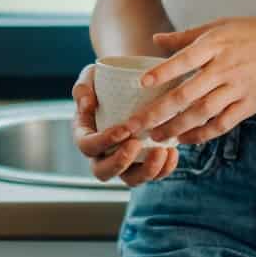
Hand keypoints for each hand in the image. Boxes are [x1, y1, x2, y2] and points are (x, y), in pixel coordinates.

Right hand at [70, 66, 176, 187]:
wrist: (132, 83)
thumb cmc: (107, 80)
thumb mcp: (91, 76)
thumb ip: (83, 86)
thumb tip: (86, 104)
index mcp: (84, 134)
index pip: (87, 146)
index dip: (103, 142)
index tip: (124, 130)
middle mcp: (101, 154)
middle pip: (104, 172)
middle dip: (120, 162)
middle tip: (137, 144)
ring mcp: (124, 162)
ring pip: (131, 180)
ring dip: (147, 170)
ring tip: (163, 152)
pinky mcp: (144, 163)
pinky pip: (153, 175)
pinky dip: (164, 168)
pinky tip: (173, 152)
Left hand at [129, 19, 255, 144]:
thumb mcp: (222, 25)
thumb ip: (187, 36)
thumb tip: (155, 40)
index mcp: (215, 44)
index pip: (183, 60)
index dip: (162, 73)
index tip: (140, 84)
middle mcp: (224, 68)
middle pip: (186, 94)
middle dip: (157, 112)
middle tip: (135, 126)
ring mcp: (237, 88)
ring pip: (201, 113)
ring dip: (176, 128)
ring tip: (156, 137)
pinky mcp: (249, 104)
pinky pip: (222, 124)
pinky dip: (202, 134)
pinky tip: (185, 139)